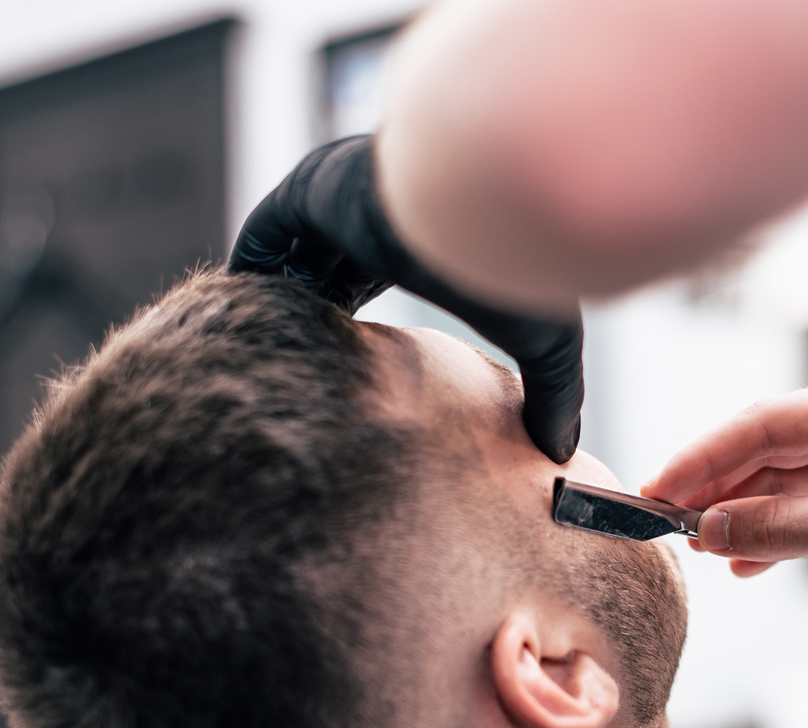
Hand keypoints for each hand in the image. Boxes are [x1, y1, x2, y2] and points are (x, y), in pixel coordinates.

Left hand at [230, 135, 583, 461]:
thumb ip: (553, 395)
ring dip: (272, 303)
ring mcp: (332, 201)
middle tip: (291, 377)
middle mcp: (365, 216)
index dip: (347, 325)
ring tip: (259, 364)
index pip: (363, 280)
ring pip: (284, 258)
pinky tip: (245, 325)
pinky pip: (260, 240)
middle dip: (303, 315)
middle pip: (315, 271)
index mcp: (410, 242)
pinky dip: (252, 278)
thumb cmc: (520, 266)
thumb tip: (562, 452)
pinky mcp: (303, 194)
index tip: (343, 377)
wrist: (488, 201)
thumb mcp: (545, 340)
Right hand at [642, 378, 807, 655]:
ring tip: (700, 544)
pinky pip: (798, 523)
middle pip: (766, 452)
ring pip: (778, 490)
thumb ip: (779, 527)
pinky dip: (766, 542)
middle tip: (665, 517)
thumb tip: (712, 526)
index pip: (767, 423)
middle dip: (716, 485)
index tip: (661, 486)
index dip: (707, 455)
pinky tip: (741, 566)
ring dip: (738, 517)